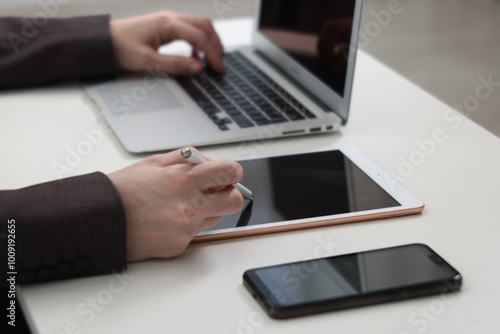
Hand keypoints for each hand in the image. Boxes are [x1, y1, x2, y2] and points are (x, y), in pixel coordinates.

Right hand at [108, 148, 243, 260]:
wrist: (101, 221)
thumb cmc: (124, 190)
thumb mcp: (155, 163)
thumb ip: (187, 159)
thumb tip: (209, 162)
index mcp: (184, 180)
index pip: (229, 172)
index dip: (233, 171)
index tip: (229, 172)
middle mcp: (190, 205)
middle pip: (234, 200)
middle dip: (230, 193)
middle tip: (216, 189)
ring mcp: (186, 228)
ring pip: (217, 217)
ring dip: (209, 208)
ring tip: (185, 203)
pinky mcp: (180, 245)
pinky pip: (197, 233)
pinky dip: (189, 224)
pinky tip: (169, 218)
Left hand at [109, 11, 224, 75]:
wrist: (103, 41)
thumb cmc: (120, 48)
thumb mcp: (148, 62)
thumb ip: (175, 65)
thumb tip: (198, 68)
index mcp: (167, 24)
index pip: (200, 36)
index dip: (213, 54)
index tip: (219, 69)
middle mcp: (170, 18)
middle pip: (205, 26)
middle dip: (216, 45)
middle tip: (220, 65)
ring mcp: (169, 20)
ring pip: (199, 26)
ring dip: (209, 41)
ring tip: (213, 60)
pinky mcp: (166, 26)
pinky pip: (190, 30)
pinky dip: (198, 42)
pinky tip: (196, 56)